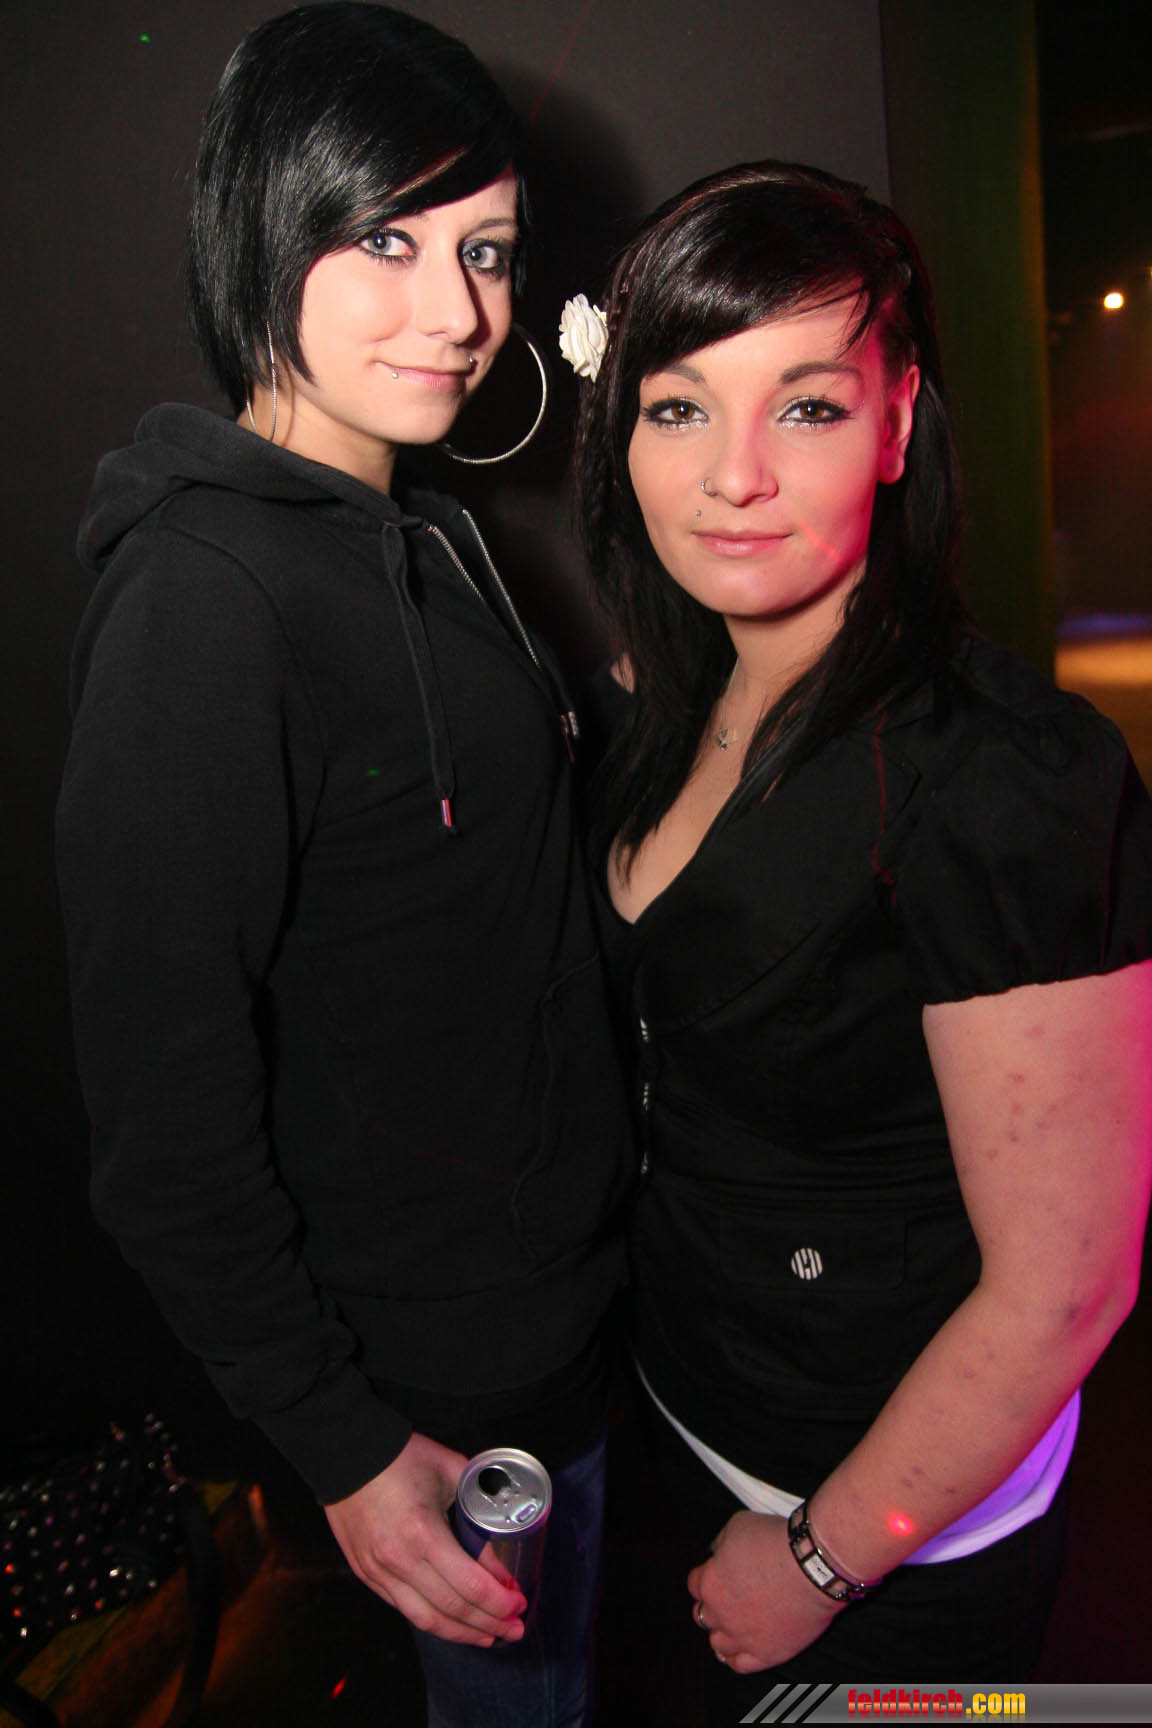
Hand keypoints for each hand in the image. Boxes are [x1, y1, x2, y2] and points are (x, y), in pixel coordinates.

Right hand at [324, 1431, 526, 1644]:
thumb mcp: (452, 1473)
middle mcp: (399, 1561)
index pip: (471, 1586)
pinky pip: (405, 1610)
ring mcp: (379, 1573)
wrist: (347, 1454)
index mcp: (423, 1534)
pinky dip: (433, 1621)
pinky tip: (452, 1622)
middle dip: (490, 1623)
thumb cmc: (402, 1457)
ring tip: (489, 1636)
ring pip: (427, 1620)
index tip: (519, 1602)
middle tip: (514, 1627)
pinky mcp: (367, 1575)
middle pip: (453, 1610)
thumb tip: (500, 1547)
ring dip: (463, 1633)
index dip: (500, 1600)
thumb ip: (477, 1510)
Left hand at [687, 1511, 843, 1672]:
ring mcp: (742, 1637)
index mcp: (710, 1583)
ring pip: (717, 1643)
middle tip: (729, 1596)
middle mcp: (720, 1614)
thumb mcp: (738, 1525)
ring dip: (722, 1632)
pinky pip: (739, 1665)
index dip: (706, 1575)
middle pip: (703, 1614)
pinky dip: (736, 1657)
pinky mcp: (765, 1654)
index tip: (718, 1572)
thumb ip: (721, 1543)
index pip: (694, 1584)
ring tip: (734, 1623)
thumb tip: (717, 1551)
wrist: (812, 1566)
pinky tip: (739, 1649)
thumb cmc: (777, 1544)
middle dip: (712, 1604)